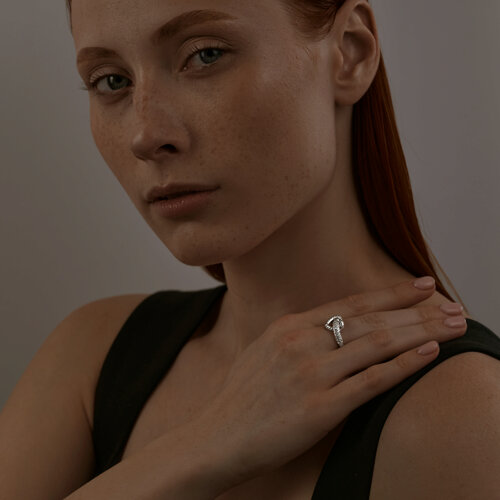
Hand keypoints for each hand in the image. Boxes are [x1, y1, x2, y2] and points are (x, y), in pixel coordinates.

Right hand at [194, 278, 466, 488]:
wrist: (218, 436)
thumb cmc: (242, 396)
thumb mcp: (264, 349)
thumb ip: (298, 335)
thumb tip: (331, 328)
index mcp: (289, 326)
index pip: (351, 303)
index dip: (390, 293)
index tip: (421, 285)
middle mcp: (302, 343)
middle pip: (372, 320)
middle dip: (418, 312)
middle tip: (453, 306)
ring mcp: (312, 373)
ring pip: (378, 344)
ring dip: (422, 333)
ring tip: (453, 326)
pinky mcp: (320, 407)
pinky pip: (372, 381)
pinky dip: (404, 366)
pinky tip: (428, 354)